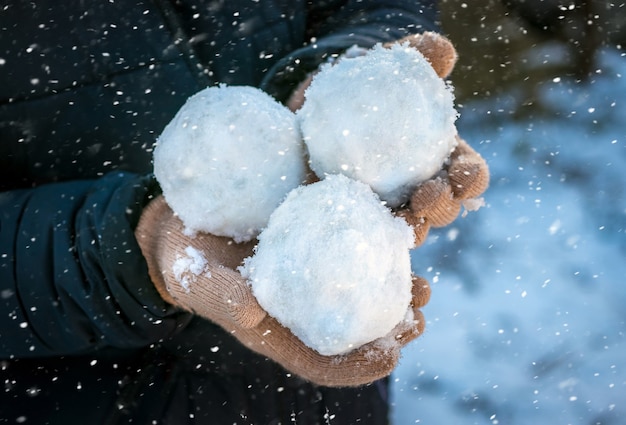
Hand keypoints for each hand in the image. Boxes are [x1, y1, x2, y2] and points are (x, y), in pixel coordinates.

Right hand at [135, 196, 430, 386]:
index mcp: (281, 325)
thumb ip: (218, 295)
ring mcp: (316, 265)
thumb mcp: (193, 279)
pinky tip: (401, 225)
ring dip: (396, 288)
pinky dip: (381, 236)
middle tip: (417, 320)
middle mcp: (306, 300)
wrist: (184, 220)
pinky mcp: (318, 227)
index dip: (357, 366)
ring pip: (364, 284)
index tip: (390, 358)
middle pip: (355, 325)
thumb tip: (253, 309)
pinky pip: (354, 235)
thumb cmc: (187, 259)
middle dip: (391, 328)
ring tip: (423, 287)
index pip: (323, 359)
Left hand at [287, 32, 488, 242]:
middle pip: (442, 208)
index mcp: (437, 158)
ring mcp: (385, 208)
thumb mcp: (385, 65)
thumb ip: (415, 56)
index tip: (462, 176)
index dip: (470, 178)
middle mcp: (417, 188)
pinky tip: (369, 253)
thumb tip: (441, 52)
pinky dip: (376, 253)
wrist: (315, 109)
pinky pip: (368, 243)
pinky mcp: (352, 220)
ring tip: (403, 226)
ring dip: (412, 232)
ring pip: (409, 231)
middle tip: (426, 198)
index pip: (466, 173)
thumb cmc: (361, 86)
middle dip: (442, 207)